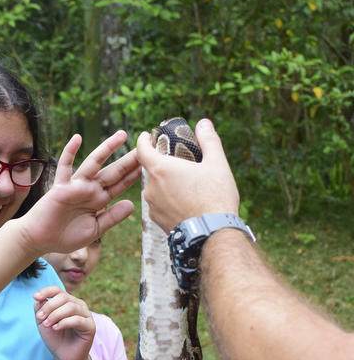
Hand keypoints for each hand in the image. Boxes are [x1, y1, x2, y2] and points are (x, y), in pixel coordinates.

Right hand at [21, 131, 139, 254]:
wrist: (41, 240)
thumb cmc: (65, 236)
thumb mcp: (95, 229)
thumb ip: (112, 217)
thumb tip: (132, 204)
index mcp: (99, 201)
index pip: (120, 185)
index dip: (134, 175)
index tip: (149, 164)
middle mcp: (90, 190)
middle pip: (113, 171)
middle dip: (128, 160)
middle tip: (145, 147)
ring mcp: (76, 186)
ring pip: (94, 163)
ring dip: (107, 148)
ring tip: (122, 135)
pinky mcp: (61, 186)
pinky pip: (65, 166)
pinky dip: (69, 152)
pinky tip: (77, 138)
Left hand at [34, 285, 94, 359]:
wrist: (63, 356)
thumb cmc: (55, 338)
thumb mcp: (43, 322)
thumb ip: (40, 309)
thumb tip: (39, 298)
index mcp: (68, 301)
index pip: (57, 290)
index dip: (46, 291)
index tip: (35, 296)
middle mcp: (78, 305)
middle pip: (63, 297)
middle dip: (49, 306)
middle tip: (40, 317)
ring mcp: (86, 315)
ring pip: (71, 307)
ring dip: (56, 315)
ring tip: (47, 324)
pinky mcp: (90, 326)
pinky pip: (78, 320)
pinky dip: (64, 322)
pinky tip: (56, 328)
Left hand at [136, 118, 239, 232]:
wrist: (213, 235)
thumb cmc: (215, 197)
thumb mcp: (217, 163)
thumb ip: (209, 140)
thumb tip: (204, 123)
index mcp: (160, 169)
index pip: (142, 149)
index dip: (143, 140)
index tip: (147, 136)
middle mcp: (151, 187)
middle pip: (151, 170)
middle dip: (162, 164)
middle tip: (178, 161)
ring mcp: (152, 206)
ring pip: (157, 189)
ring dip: (166, 184)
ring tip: (186, 184)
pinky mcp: (157, 222)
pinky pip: (160, 205)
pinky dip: (169, 201)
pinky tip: (185, 203)